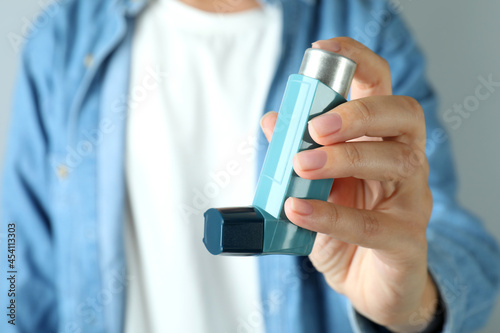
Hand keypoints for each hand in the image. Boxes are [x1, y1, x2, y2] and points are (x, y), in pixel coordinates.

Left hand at [260, 38, 437, 331]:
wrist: (367, 285)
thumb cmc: (343, 230)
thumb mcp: (314, 187)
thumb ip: (296, 154)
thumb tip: (272, 120)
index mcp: (380, 140)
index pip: (381, 87)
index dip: (358, 61)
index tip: (322, 51)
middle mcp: (405, 162)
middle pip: (402, 115)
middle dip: (359, 113)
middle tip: (315, 127)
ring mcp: (412, 200)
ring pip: (395, 164)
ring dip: (344, 159)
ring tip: (301, 166)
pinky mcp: (407, 241)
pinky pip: (375, 225)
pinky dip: (332, 215)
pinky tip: (298, 210)